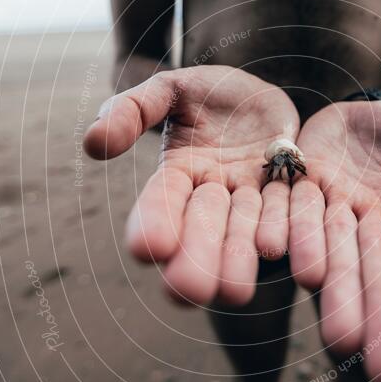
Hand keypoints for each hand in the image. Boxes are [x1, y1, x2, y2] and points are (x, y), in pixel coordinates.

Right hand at [84, 66, 299, 305]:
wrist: (261, 95)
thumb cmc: (206, 93)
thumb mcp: (169, 90)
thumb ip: (133, 109)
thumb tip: (93, 143)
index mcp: (178, 173)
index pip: (161, 199)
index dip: (154, 221)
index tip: (146, 248)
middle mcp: (213, 194)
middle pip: (203, 227)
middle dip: (196, 258)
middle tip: (189, 290)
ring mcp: (251, 197)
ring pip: (243, 230)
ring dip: (238, 260)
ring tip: (236, 292)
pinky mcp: (287, 194)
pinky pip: (286, 212)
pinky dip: (283, 231)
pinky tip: (279, 251)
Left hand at [289, 101, 380, 381]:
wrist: (347, 110)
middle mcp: (368, 225)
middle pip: (379, 275)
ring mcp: (329, 210)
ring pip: (334, 255)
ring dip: (338, 294)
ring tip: (341, 339)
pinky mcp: (294, 191)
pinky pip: (291, 213)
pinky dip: (293, 236)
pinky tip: (294, 265)